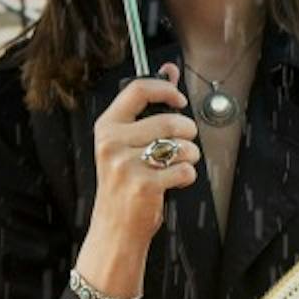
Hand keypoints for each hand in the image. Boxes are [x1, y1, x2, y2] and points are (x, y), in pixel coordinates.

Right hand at [86, 65, 199, 249]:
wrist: (115, 228)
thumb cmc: (125, 182)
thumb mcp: (129, 142)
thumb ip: (149, 106)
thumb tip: (170, 70)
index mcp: (107, 127)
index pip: (138, 89)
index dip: (166, 89)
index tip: (180, 100)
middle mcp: (112, 143)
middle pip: (170, 120)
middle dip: (188, 133)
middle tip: (183, 145)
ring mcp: (125, 165)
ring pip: (181, 145)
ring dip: (190, 155)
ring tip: (177, 165)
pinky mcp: (143, 185)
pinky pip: (184, 169)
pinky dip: (187, 176)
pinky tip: (173, 182)